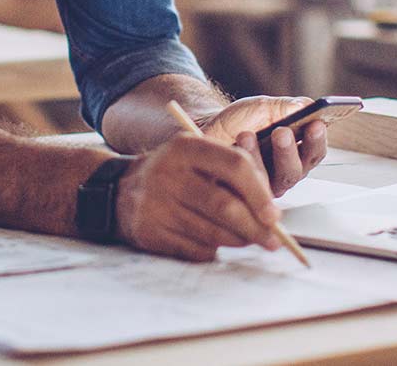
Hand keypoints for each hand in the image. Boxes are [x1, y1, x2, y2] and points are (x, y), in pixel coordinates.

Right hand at [114, 134, 282, 261]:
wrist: (120, 191)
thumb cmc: (175, 175)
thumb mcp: (197, 159)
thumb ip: (232, 175)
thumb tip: (271, 214)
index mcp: (186, 147)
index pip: (235, 166)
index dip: (260, 193)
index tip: (275, 215)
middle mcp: (168, 172)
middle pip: (225, 206)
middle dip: (255, 227)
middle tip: (273, 240)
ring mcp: (156, 204)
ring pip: (212, 233)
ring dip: (238, 241)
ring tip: (249, 240)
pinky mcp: (149, 231)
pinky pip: (194, 249)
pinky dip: (212, 250)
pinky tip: (215, 243)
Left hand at [198, 96, 328, 196]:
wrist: (208, 130)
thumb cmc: (241, 120)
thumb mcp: (264, 108)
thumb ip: (286, 107)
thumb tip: (307, 106)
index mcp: (298, 152)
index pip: (315, 152)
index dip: (318, 140)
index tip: (316, 124)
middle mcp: (286, 173)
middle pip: (298, 170)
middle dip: (290, 150)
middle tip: (283, 132)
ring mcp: (267, 187)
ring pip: (274, 181)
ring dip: (264, 157)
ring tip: (251, 135)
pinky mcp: (246, 195)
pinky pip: (250, 186)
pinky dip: (245, 163)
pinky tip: (238, 144)